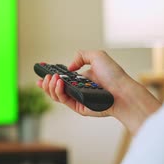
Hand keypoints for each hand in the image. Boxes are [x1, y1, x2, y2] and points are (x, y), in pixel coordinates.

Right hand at [37, 50, 160, 133]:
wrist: (122, 91)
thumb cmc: (114, 75)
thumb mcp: (97, 56)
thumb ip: (81, 56)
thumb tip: (69, 68)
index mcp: (80, 78)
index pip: (61, 78)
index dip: (50, 76)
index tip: (41, 72)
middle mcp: (77, 89)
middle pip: (54, 88)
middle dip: (46, 82)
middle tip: (46, 76)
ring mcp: (76, 99)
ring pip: (55, 95)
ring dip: (50, 86)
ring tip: (52, 78)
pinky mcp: (78, 107)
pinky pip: (63, 100)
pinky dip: (57, 91)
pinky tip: (59, 83)